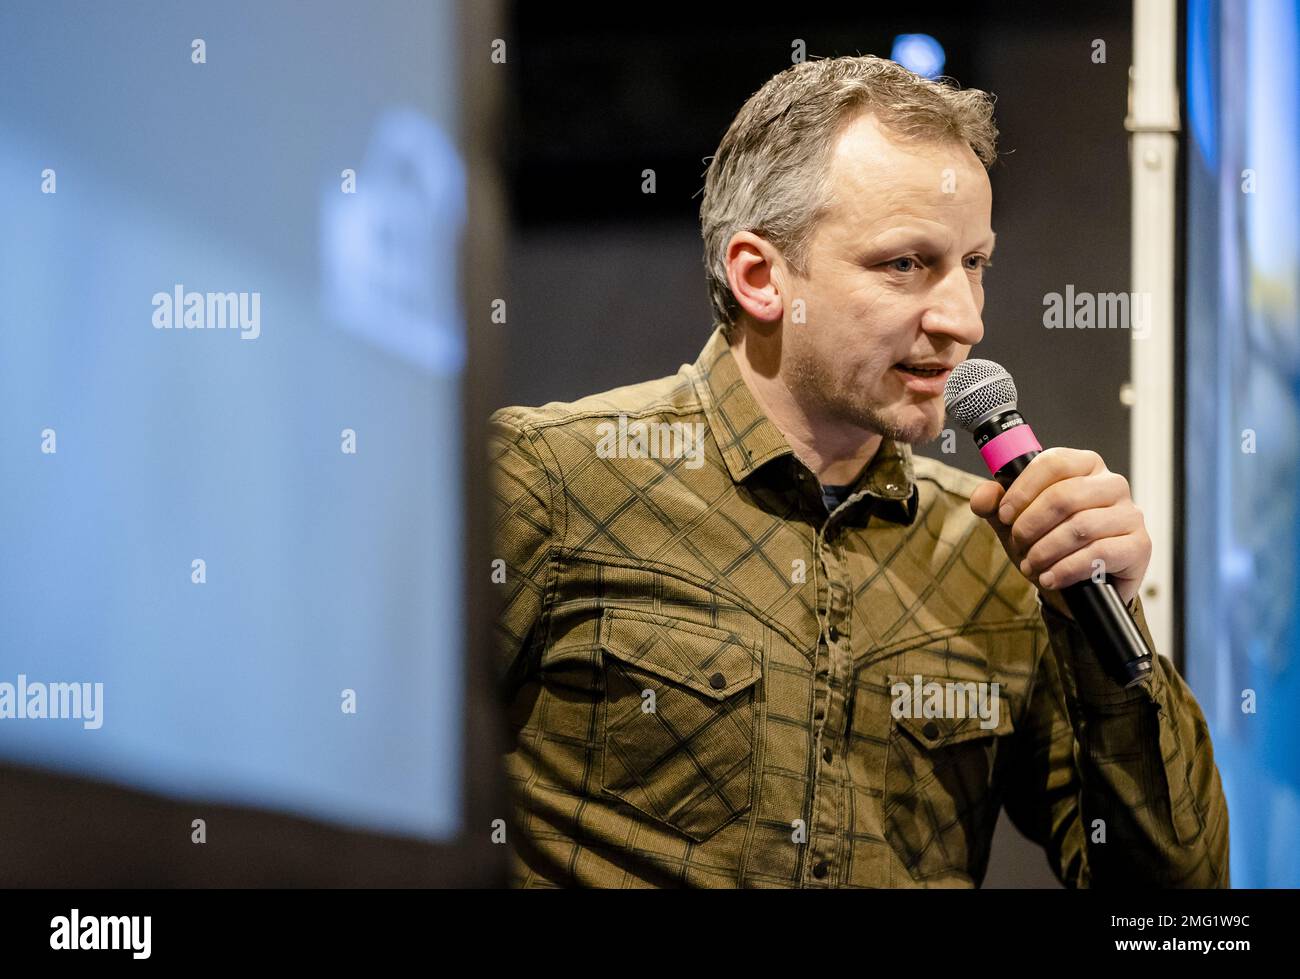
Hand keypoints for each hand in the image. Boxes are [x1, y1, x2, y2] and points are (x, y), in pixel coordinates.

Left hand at [968, 447, 1150, 616]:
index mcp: (1084, 465)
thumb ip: (995, 505)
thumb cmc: (1050, 542)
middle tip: (1017, 544)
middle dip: (1031, 525)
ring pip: (1080, 527)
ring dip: (1045, 551)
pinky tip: (1050, 578)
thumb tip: (983, 497)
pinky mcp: (1139, 545)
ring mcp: (1130, 514)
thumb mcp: (1016, 522)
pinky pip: (1100, 553)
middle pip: (1064, 496)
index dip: (1023, 490)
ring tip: (1030, 565)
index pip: (1053, 463)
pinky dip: (1066, 569)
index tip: (1005, 515)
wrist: (1079, 584)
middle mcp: (1112, 484)